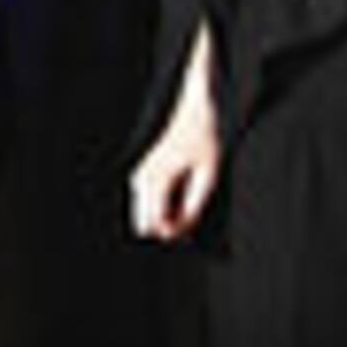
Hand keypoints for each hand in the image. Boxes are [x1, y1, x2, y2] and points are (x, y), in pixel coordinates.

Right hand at [127, 91, 221, 242]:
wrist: (194, 114)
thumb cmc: (203, 141)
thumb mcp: (208, 174)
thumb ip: (195, 203)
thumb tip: (183, 227)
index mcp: (157, 178)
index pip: (156, 221)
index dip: (175, 232)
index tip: (192, 228)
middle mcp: (142, 179)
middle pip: (146, 223)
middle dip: (169, 227)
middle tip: (191, 219)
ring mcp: (138, 177)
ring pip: (145, 216)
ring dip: (166, 218)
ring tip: (188, 207)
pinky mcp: (141, 177)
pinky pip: (147, 206)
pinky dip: (162, 210)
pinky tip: (179, 202)